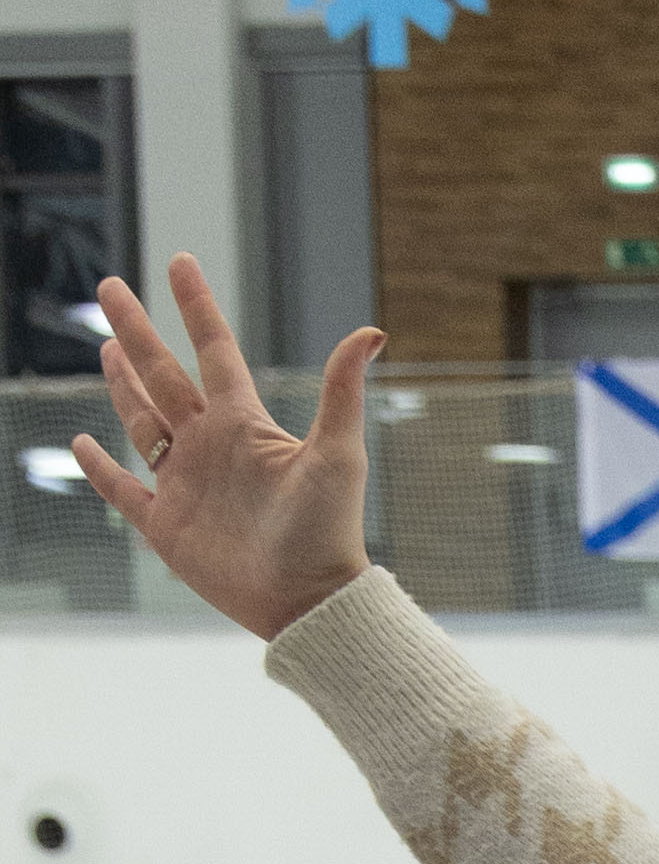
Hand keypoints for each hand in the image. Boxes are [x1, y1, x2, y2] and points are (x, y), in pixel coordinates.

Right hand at [73, 260, 374, 641]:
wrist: (308, 601)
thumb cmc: (329, 531)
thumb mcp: (338, 455)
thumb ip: (342, 392)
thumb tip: (372, 331)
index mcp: (244, 424)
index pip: (214, 350)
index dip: (196, 305)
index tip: (181, 262)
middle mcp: (210, 446)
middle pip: (164, 375)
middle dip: (137, 331)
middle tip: (111, 287)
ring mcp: (185, 484)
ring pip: (143, 421)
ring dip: (124, 385)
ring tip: (108, 349)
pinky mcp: (166, 527)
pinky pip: (123, 489)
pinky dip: (99, 468)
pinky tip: (81, 442)